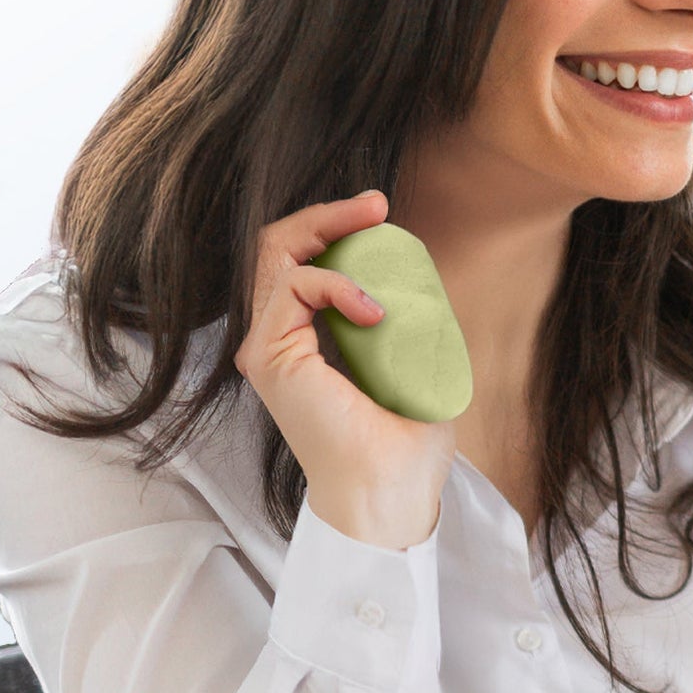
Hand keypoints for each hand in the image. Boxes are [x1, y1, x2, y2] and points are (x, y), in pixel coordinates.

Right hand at [233, 191, 455, 549]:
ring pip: (279, 254)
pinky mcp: (271, 355)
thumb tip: (421, 270)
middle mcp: (280, 340)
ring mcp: (271, 347)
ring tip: (379, 237)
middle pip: (281, 247)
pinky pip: (295, 286)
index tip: (379, 212)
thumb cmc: (406, 436)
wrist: (391, 486)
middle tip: (375, 206)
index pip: (304, 261)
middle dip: (327, 215)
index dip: (335, 228)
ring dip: (331, 234)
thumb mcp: (417, 356)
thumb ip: (409, 315)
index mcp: (307, 340)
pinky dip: (339, 282)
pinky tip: (376, 311)